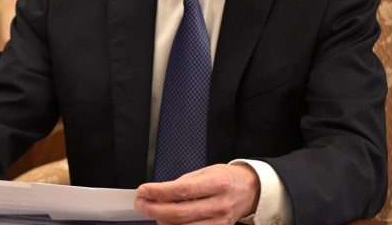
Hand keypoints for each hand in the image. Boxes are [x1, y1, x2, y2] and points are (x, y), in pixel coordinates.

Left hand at [134, 164, 259, 224]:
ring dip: (162, 221)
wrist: (250, 190)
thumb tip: (160, 194)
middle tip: (140, 203)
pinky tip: (167, 221)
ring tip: (152, 211)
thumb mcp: (205, 172)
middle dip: (154, 209)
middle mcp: (219, 204)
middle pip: (180, 213)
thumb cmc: (226, 178)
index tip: (143, 191)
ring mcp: (220, 221)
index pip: (181, 190)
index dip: (158, 192)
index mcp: (216, 183)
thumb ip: (183, 183)